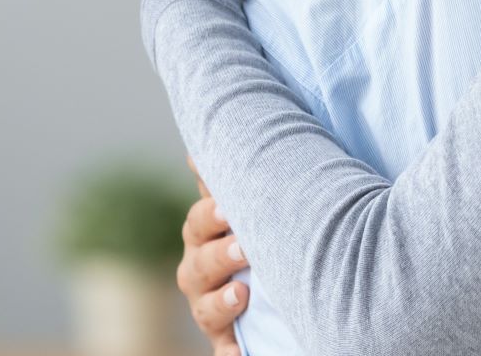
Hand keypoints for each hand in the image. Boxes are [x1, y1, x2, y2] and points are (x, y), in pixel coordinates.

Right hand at [177, 159, 248, 355]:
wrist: (282, 274)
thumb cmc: (265, 226)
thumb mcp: (251, 201)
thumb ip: (231, 175)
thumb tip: (200, 146)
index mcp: (207, 234)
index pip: (199, 223)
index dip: (211, 216)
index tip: (228, 208)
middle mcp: (202, 271)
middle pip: (198, 265)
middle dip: (218, 256)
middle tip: (244, 248)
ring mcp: (211, 307)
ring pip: (204, 309)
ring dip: (220, 302)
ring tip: (242, 295)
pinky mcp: (228, 340)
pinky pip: (224, 351)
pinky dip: (231, 354)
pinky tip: (241, 355)